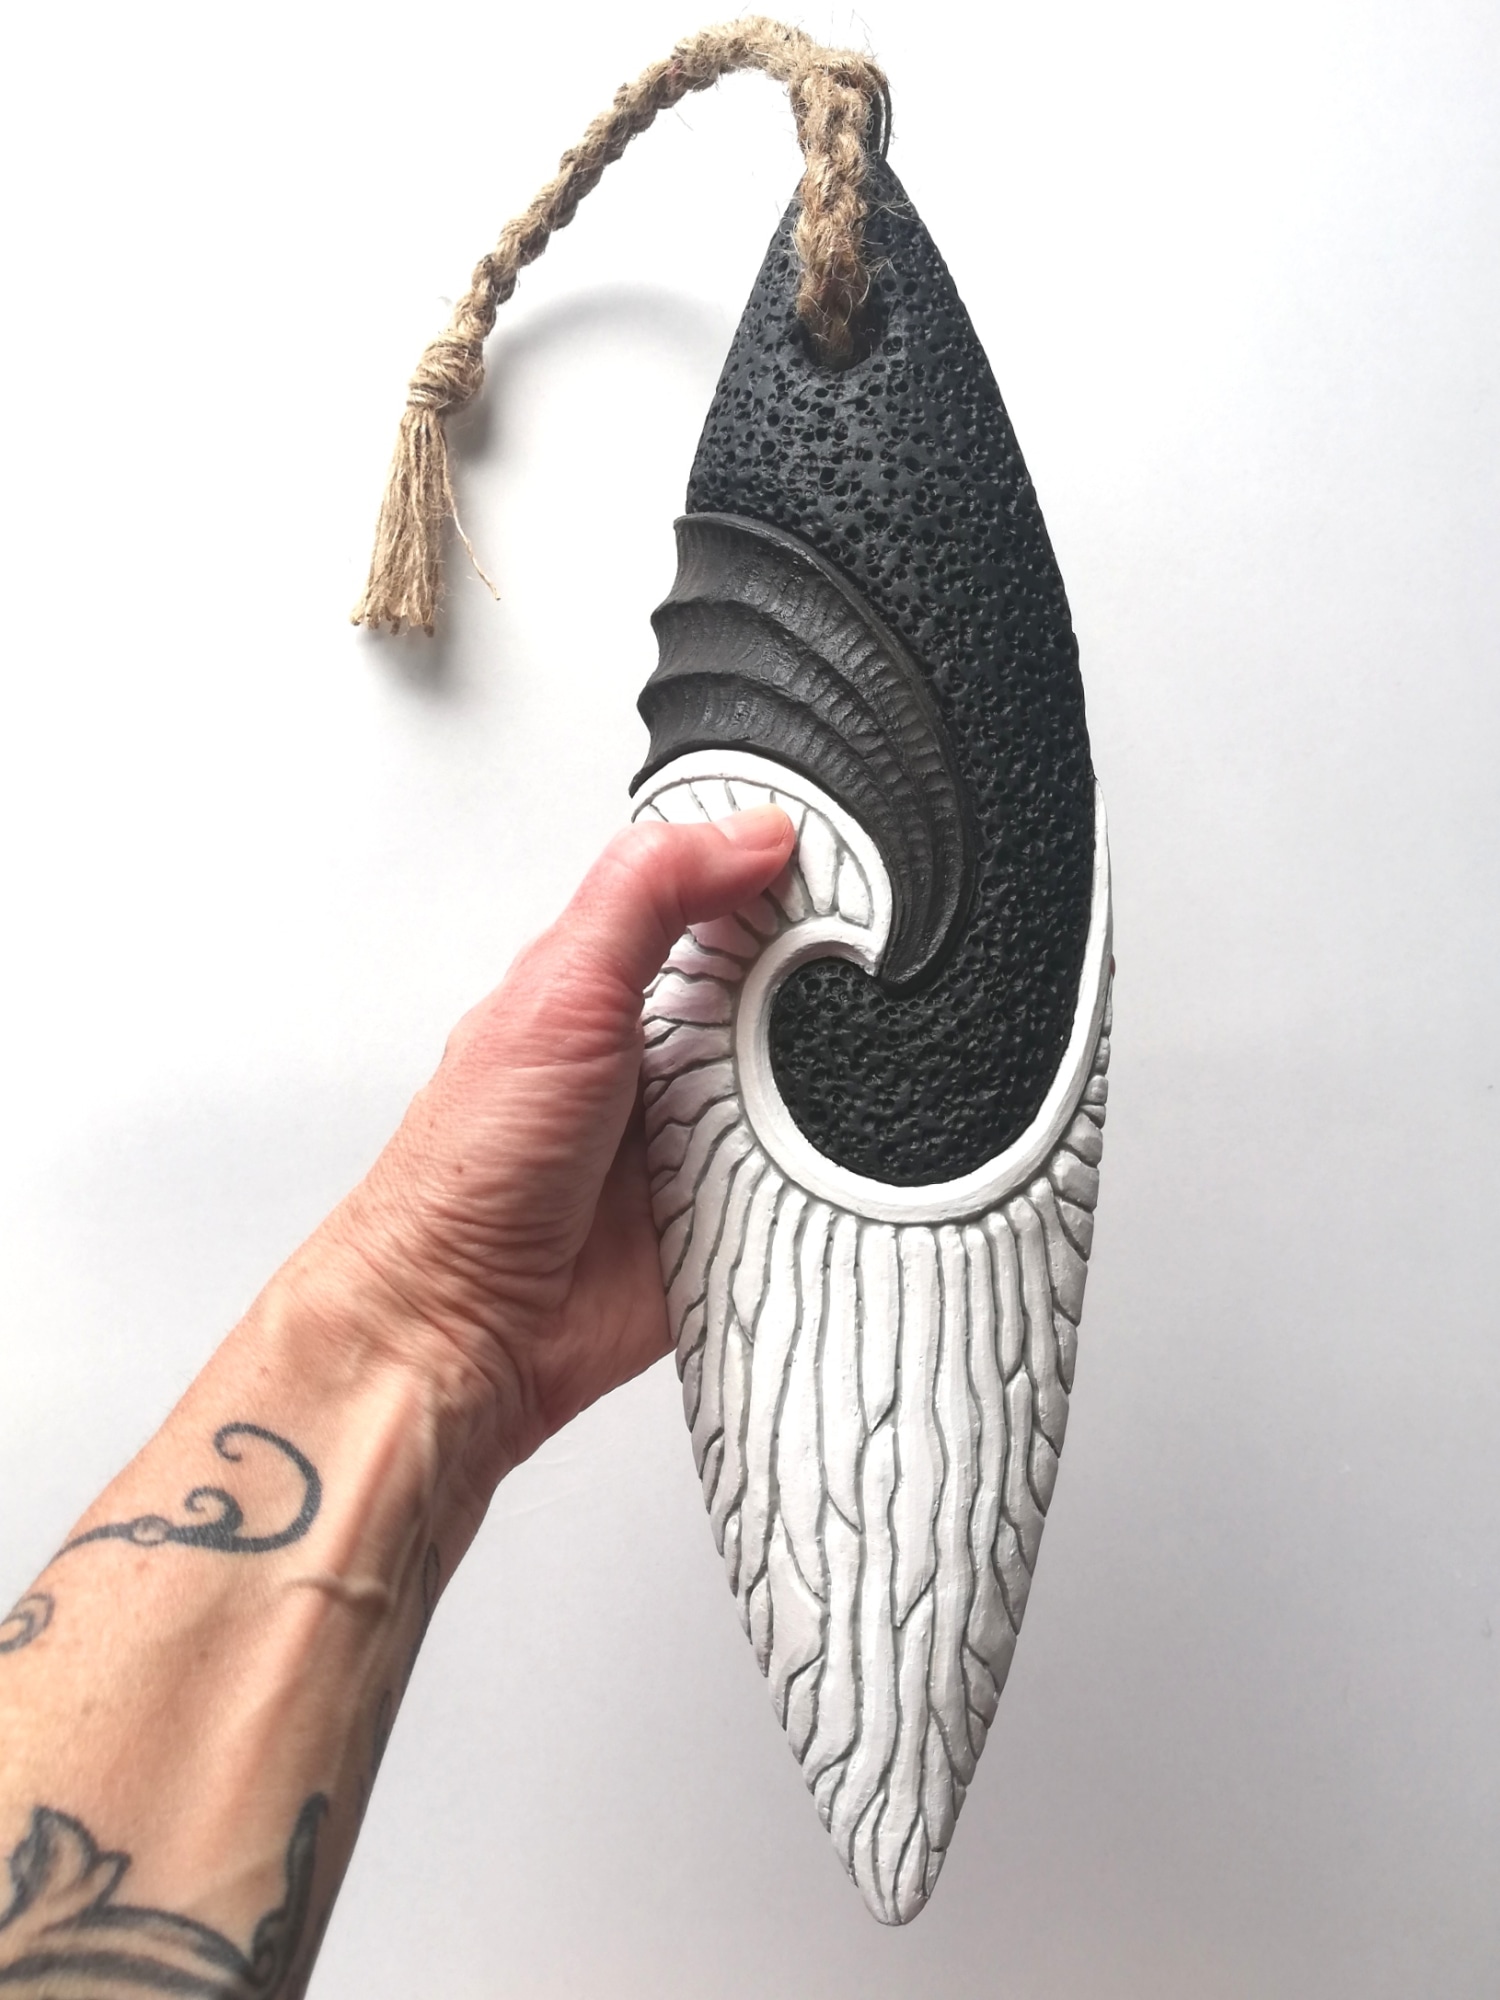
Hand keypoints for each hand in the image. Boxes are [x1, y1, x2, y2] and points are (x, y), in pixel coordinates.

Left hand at [282, 805, 793, 1514]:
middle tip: (869, 993)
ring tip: (857, 1085)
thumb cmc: (472, 1170)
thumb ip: (648, 893)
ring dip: (846, 1093)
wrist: (464, 1327)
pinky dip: (841, 1181)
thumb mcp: (560, 989)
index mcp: (623, 985)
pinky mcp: (741, 1218)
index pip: (735, 907)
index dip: (798, 889)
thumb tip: (750, 831)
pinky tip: (856, 1167)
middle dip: (842, 997)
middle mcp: (669, 1057)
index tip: (858, 880)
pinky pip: (822, 1187)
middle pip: (798, 1000)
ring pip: (821, 1092)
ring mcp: (710, 1139)